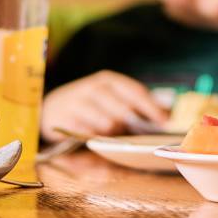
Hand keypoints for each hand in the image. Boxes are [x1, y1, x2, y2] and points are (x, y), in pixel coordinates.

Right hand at [42, 72, 165, 141]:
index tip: (165, 122)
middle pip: (123, 111)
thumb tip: (164, 115)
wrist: (52, 108)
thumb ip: (134, 104)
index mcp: (108, 80)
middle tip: (134, 132)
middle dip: (131, 124)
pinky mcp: (66, 119)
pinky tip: (91, 134)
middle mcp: (93, 88)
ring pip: (108, 124)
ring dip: (112, 133)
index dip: (151, 108)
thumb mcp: (110, 97)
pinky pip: (90, 134)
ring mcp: (78, 103)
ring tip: (108, 132)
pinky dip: (95, 137)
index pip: (135, 92)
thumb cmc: (90, 104)